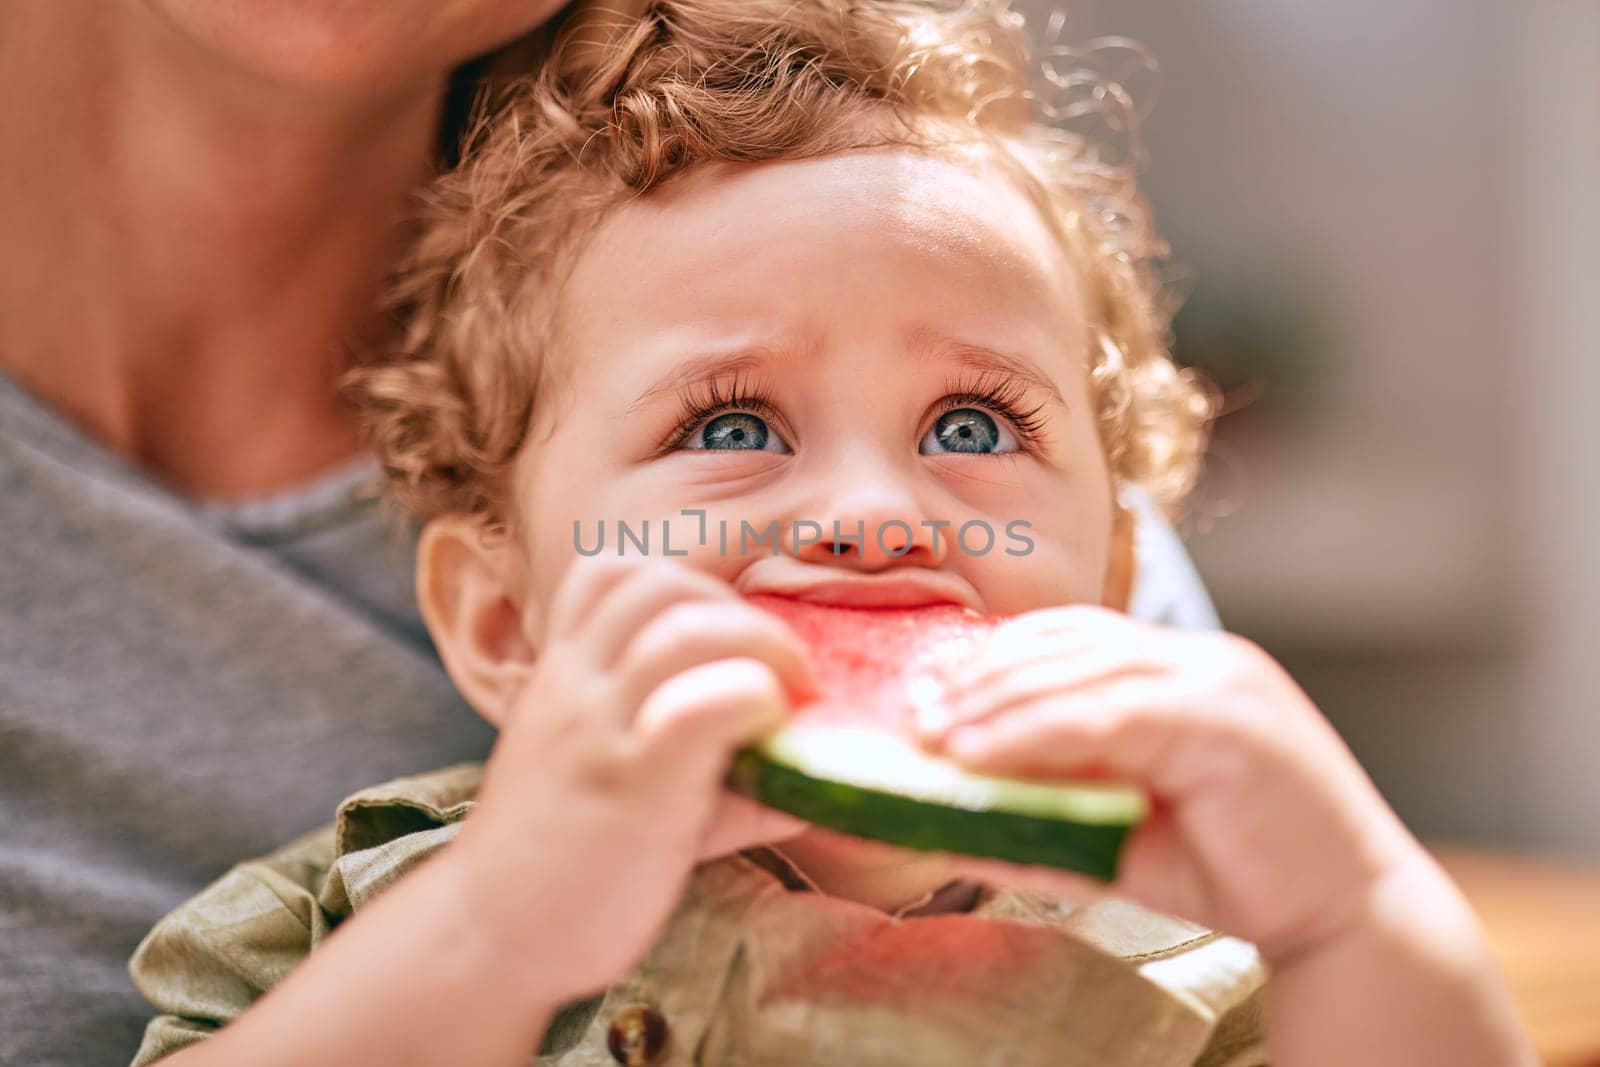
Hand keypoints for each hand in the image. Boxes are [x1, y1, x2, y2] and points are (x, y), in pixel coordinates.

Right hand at [453, 556, 812, 997]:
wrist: (487, 936)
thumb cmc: (558, 860)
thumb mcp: (608, 779)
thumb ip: (689, 755)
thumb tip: (805, 766)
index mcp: (560, 676)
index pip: (608, 573)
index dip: (682, 583)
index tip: (727, 635)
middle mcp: (574, 688)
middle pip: (658, 585)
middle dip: (735, 608)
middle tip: (776, 666)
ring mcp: (600, 732)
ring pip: (684, 630)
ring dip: (760, 643)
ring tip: (788, 691)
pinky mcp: (633, 787)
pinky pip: (701, 704)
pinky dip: (751, 695)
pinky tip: (768, 728)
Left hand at [917, 605, 1419, 962]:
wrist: (1348, 918)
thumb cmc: (1240, 872)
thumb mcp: (1125, 835)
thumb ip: (1049, 814)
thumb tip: (952, 821)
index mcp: (1185, 669)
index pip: (1075, 635)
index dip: (998, 654)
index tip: (931, 684)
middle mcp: (1204, 660)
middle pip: (1071, 643)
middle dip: (985, 673)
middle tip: (917, 707)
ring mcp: (1221, 682)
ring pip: (1085, 670)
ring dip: (999, 699)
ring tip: (935, 733)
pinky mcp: (1227, 720)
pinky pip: (1111, 713)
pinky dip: (1038, 730)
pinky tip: (983, 754)